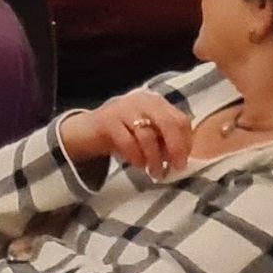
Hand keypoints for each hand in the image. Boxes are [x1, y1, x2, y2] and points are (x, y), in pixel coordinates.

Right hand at [56, 88, 193, 179]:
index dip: (186, 142)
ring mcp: (123, 108)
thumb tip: (183, 157)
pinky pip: (128, 142)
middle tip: (176, 167)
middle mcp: (142, 100)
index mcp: (156, 102)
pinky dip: (136, 157)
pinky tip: (137, 165)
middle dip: (175, 148)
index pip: (180, 119)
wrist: (86, 131)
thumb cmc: (123, 134)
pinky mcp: (107, 121)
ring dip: (154, 158)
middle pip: (168, 123)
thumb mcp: (147, 133)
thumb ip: (164, 139)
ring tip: (154, 172)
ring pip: (148, 135)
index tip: (184, 161)